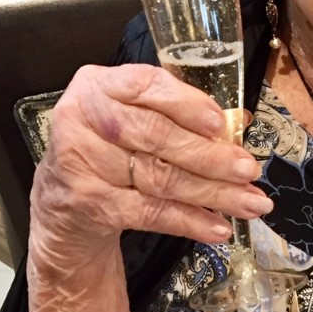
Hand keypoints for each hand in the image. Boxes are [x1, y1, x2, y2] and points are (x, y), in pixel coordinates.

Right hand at [29, 62, 272, 254]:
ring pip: (159, 177)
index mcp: (100, 84)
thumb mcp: (136, 121)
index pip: (147, 86)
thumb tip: (238, 128)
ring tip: (249, 202)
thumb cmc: (111, 152)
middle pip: (157, 136)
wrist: (63, 202)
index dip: (187, 105)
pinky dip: (189, 221)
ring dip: (212, 193)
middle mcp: (83, 116)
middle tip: (249, 171)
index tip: (222, 125)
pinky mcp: (87, 202)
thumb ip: (179, 117)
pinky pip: (149, 212)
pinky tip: (218, 227)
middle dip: (211, 156)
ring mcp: (81, 160)